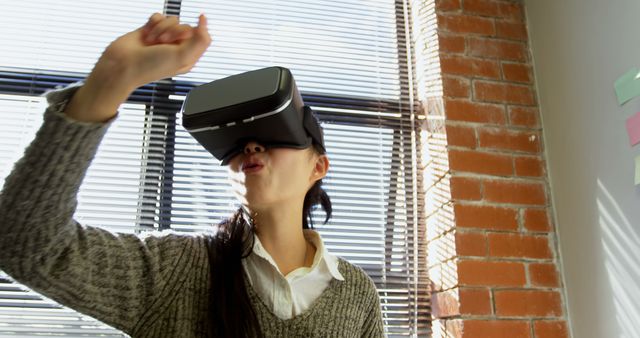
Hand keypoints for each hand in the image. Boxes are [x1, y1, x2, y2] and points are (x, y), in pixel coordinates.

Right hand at [65, 13, 211, 122]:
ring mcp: (164, 38)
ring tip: (151, 42)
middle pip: (186, 26)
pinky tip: (145, 35)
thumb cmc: (152, 66)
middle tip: (162, 43)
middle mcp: (177, 47)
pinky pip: (158, 16)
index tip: (194, 24)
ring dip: (160, 29)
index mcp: (189, 56)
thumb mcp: (182, 57)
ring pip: (171, 20)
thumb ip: (199, 41)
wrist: (123, 65)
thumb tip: (204, 22)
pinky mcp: (151, 30)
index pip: (201, 36)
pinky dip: (152, 24)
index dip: (197, 30)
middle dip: (173, 31)